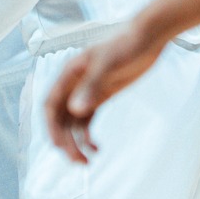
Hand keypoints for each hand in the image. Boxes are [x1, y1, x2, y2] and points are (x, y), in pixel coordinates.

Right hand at [44, 23, 168, 161]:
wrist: (148, 36)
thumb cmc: (127, 44)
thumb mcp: (109, 65)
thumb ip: (92, 87)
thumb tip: (75, 110)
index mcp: (69, 74)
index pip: (51, 105)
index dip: (51, 127)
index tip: (60, 147)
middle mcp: (74, 84)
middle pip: (60, 119)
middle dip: (65, 141)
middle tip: (79, 162)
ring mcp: (87, 90)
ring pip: (73, 123)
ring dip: (76, 142)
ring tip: (87, 162)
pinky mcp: (101, 94)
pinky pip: (87, 120)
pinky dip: (88, 136)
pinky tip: (97, 148)